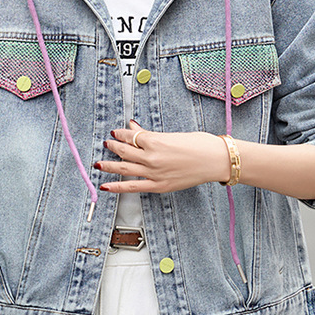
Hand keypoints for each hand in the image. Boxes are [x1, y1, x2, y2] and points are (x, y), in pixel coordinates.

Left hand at [95, 120, 230, 193]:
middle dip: (113, 147)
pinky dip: (117, 186)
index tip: (115, 133)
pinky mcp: (159, 186)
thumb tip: (133, 128)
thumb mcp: (172, 135)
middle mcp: (151, 157)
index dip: (121, 134)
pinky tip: (105, 185)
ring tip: (98, 163)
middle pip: (124, 151)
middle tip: (106, 144)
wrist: (215, 161)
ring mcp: (153, 173)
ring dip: (109, 165)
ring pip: (124, 168)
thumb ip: (149, 134)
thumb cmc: (199, 144)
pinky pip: (132, 186)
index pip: (130, 136)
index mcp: (155, 140)